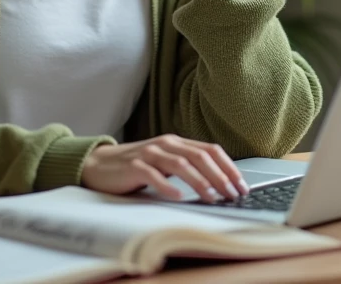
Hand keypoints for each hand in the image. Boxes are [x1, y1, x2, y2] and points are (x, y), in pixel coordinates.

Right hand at [80, 134, 249, 202]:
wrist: (99, 164)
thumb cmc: (136, 167)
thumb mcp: (165, 164)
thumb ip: (187, 168)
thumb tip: (219, 184)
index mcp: (177, 142)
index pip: (210, 150)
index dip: (229, 167)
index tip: (242, 185)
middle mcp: (165, 144)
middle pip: (199, 156)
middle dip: (220, 176)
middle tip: (232, 194)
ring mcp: (149, 153)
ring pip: (180, 164)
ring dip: (199, 181)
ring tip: (212, 197)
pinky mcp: (132, 166)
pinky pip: (152, 175)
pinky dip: (166, 185)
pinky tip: (177, 196)